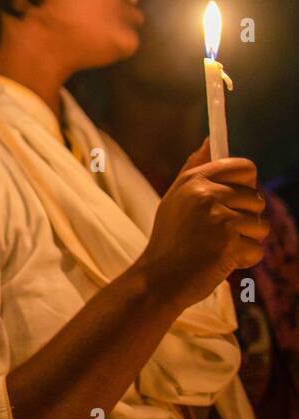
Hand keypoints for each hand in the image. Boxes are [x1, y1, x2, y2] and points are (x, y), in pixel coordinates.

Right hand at [136, 138, 269, 311]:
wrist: (158, 278)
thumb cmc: (171, 239)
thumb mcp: (176, 198)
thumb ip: (194, 168)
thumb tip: (210, 140)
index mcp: (194, 179)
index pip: (244, 167)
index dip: (246, 185)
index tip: (235, 201)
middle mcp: (205, 193)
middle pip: (257, 198)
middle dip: (246, 219)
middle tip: (218, 232)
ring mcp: (217, 217)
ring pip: (261, 225)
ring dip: (246, 241)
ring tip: (218, 247)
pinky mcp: (228, 242)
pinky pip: (257, 249)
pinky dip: (244, 260)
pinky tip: (220, 261)